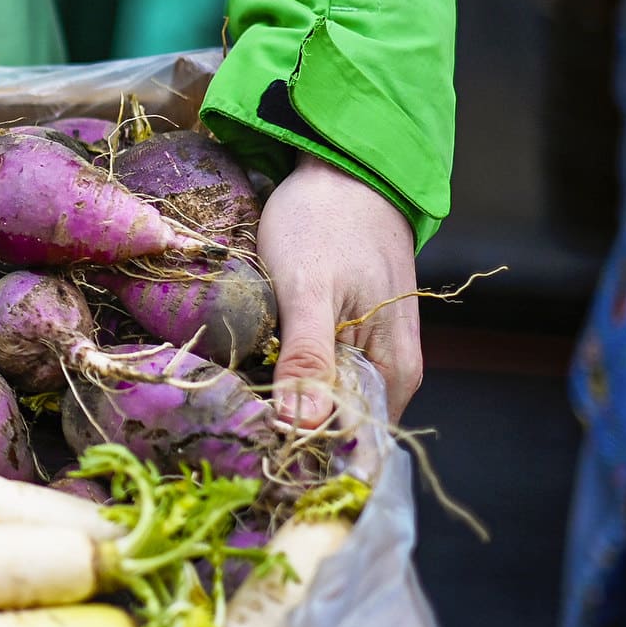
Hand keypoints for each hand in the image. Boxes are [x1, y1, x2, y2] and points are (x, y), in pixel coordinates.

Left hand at [256, 154, 421, 425]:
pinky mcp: (349, 338)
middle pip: (338, 429)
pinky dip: (287, 379)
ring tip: (235, 406)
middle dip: (288, 434)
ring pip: (325, 403)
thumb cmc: (325, 224)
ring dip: (284, 408)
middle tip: (232, 429)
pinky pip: (320, 376)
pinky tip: (253, 375)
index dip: (305, 455)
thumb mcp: (308, 289)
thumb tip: (302, 428)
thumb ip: (309, 359)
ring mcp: (371, 356)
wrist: (341, 171)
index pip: (353, 446)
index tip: (252, 452)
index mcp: (394, 374)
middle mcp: (391, 375)